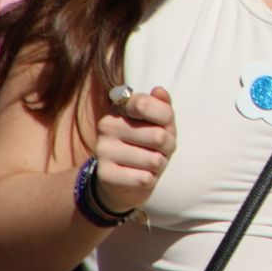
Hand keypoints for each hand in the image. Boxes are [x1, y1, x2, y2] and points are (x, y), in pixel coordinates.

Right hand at [93, 86, 176, 213]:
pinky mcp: (105, 174)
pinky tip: (140, 176)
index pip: (144, 104)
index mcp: (120, 108)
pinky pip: (145, 179)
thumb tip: (159, 91)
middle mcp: (107, 126)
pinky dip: (150, 179)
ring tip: (148, 163)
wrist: (123, 178)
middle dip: (167, 146)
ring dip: (159, 164)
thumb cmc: (147, 144)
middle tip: (158, 149)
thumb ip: (162, 106)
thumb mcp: (160, 123)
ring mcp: (103, 150)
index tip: (163, 124)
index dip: (165, 117)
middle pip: (158, 136)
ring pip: (154, 160)